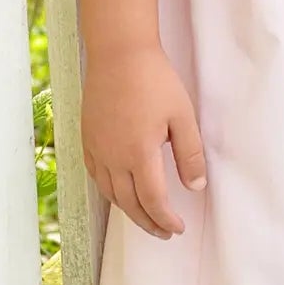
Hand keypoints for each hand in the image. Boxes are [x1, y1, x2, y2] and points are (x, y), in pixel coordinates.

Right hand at [80, 41, 206, 239]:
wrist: (118, 52)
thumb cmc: (154, 79)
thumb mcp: (182, 116)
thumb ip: (190, 154)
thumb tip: (196, 187)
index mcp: (139, 154)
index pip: (153, 201)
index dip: (166, 219)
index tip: (178, 228)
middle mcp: (113, 157)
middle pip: (129, 203)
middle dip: (148, 222)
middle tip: (164, 232)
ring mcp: (96, 148)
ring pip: (110, 193)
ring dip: (128, 210)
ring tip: (145, 217)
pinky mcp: (87, 138)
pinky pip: (96, 175)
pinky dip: (109, 191)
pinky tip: (119, 190)